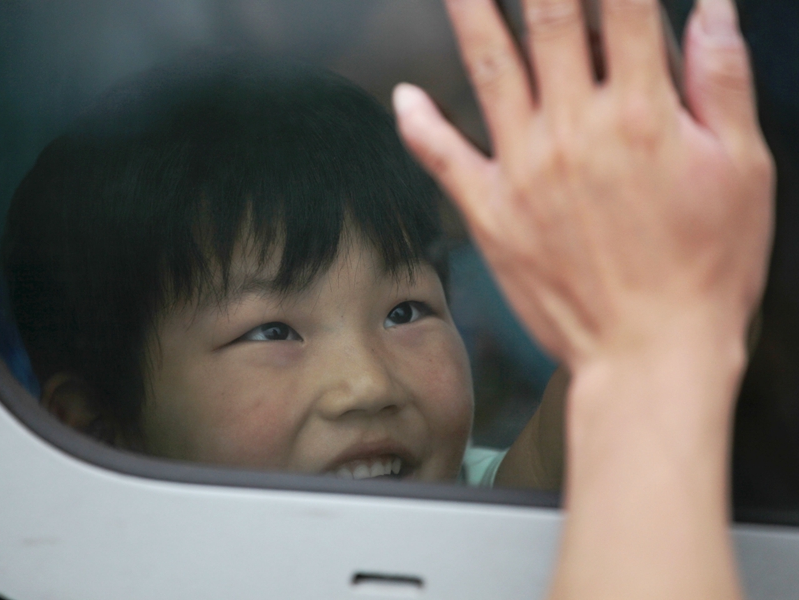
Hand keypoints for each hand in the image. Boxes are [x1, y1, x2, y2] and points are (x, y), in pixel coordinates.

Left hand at [394, 0, 773, 371]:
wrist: (649, 354)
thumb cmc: (703, 272)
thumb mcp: (743, 172)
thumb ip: (721, 84)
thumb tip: (709, 12)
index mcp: (639, 113)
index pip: (619, 4)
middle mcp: (574, 129)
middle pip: (543, 16)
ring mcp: (524, 169)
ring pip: (487, 68)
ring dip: (466, 12)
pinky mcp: (491, 212)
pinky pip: (445, 158)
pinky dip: (420, 126)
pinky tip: (405, 98)